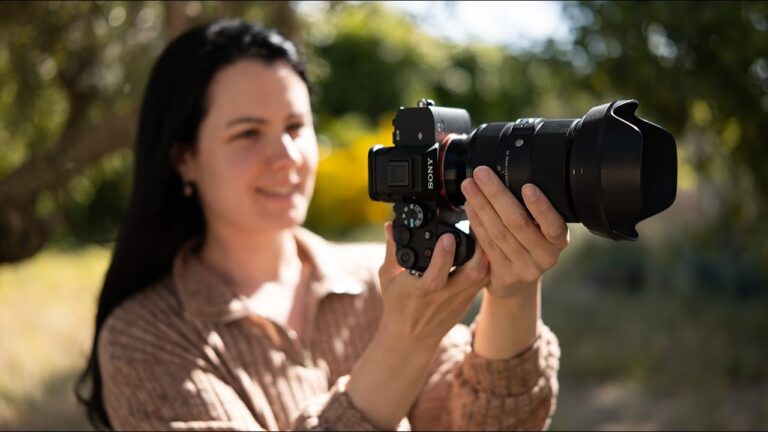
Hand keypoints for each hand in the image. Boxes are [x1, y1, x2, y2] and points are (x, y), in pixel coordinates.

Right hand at [377, 222, 489, 347]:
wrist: (410, 339)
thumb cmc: (397, 305)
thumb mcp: (388, 277)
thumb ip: (392, 250)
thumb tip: (390, 225)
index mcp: (419, 290)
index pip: (435, 275)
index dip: (443, 256)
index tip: (447, 237)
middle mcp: (443, 296)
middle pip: (471, 274)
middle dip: (478, 249)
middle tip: (475, 225)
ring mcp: (459, 300)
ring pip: (482, 276)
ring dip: (485, 254)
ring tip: (481, 233)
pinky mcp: (468, 301)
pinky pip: (483, 280)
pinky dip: (486, 263)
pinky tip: (483, 248)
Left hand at [461, 166, 568, 298]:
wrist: (518, 281)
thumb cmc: (529, 243)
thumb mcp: (541, 228)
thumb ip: (532, 209)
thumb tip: (509, 171)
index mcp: (559, 240)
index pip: (553, 225)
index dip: (541, 207)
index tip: (528, 186)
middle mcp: (545, 256)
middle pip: (518, 223)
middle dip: (497, 195)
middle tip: (482, 173)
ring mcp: (524, 268)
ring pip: (499, 233)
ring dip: (481, 205)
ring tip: (469, 186)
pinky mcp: (504, 274)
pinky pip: (487, 244)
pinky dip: (476, 222)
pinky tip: (469, 206)